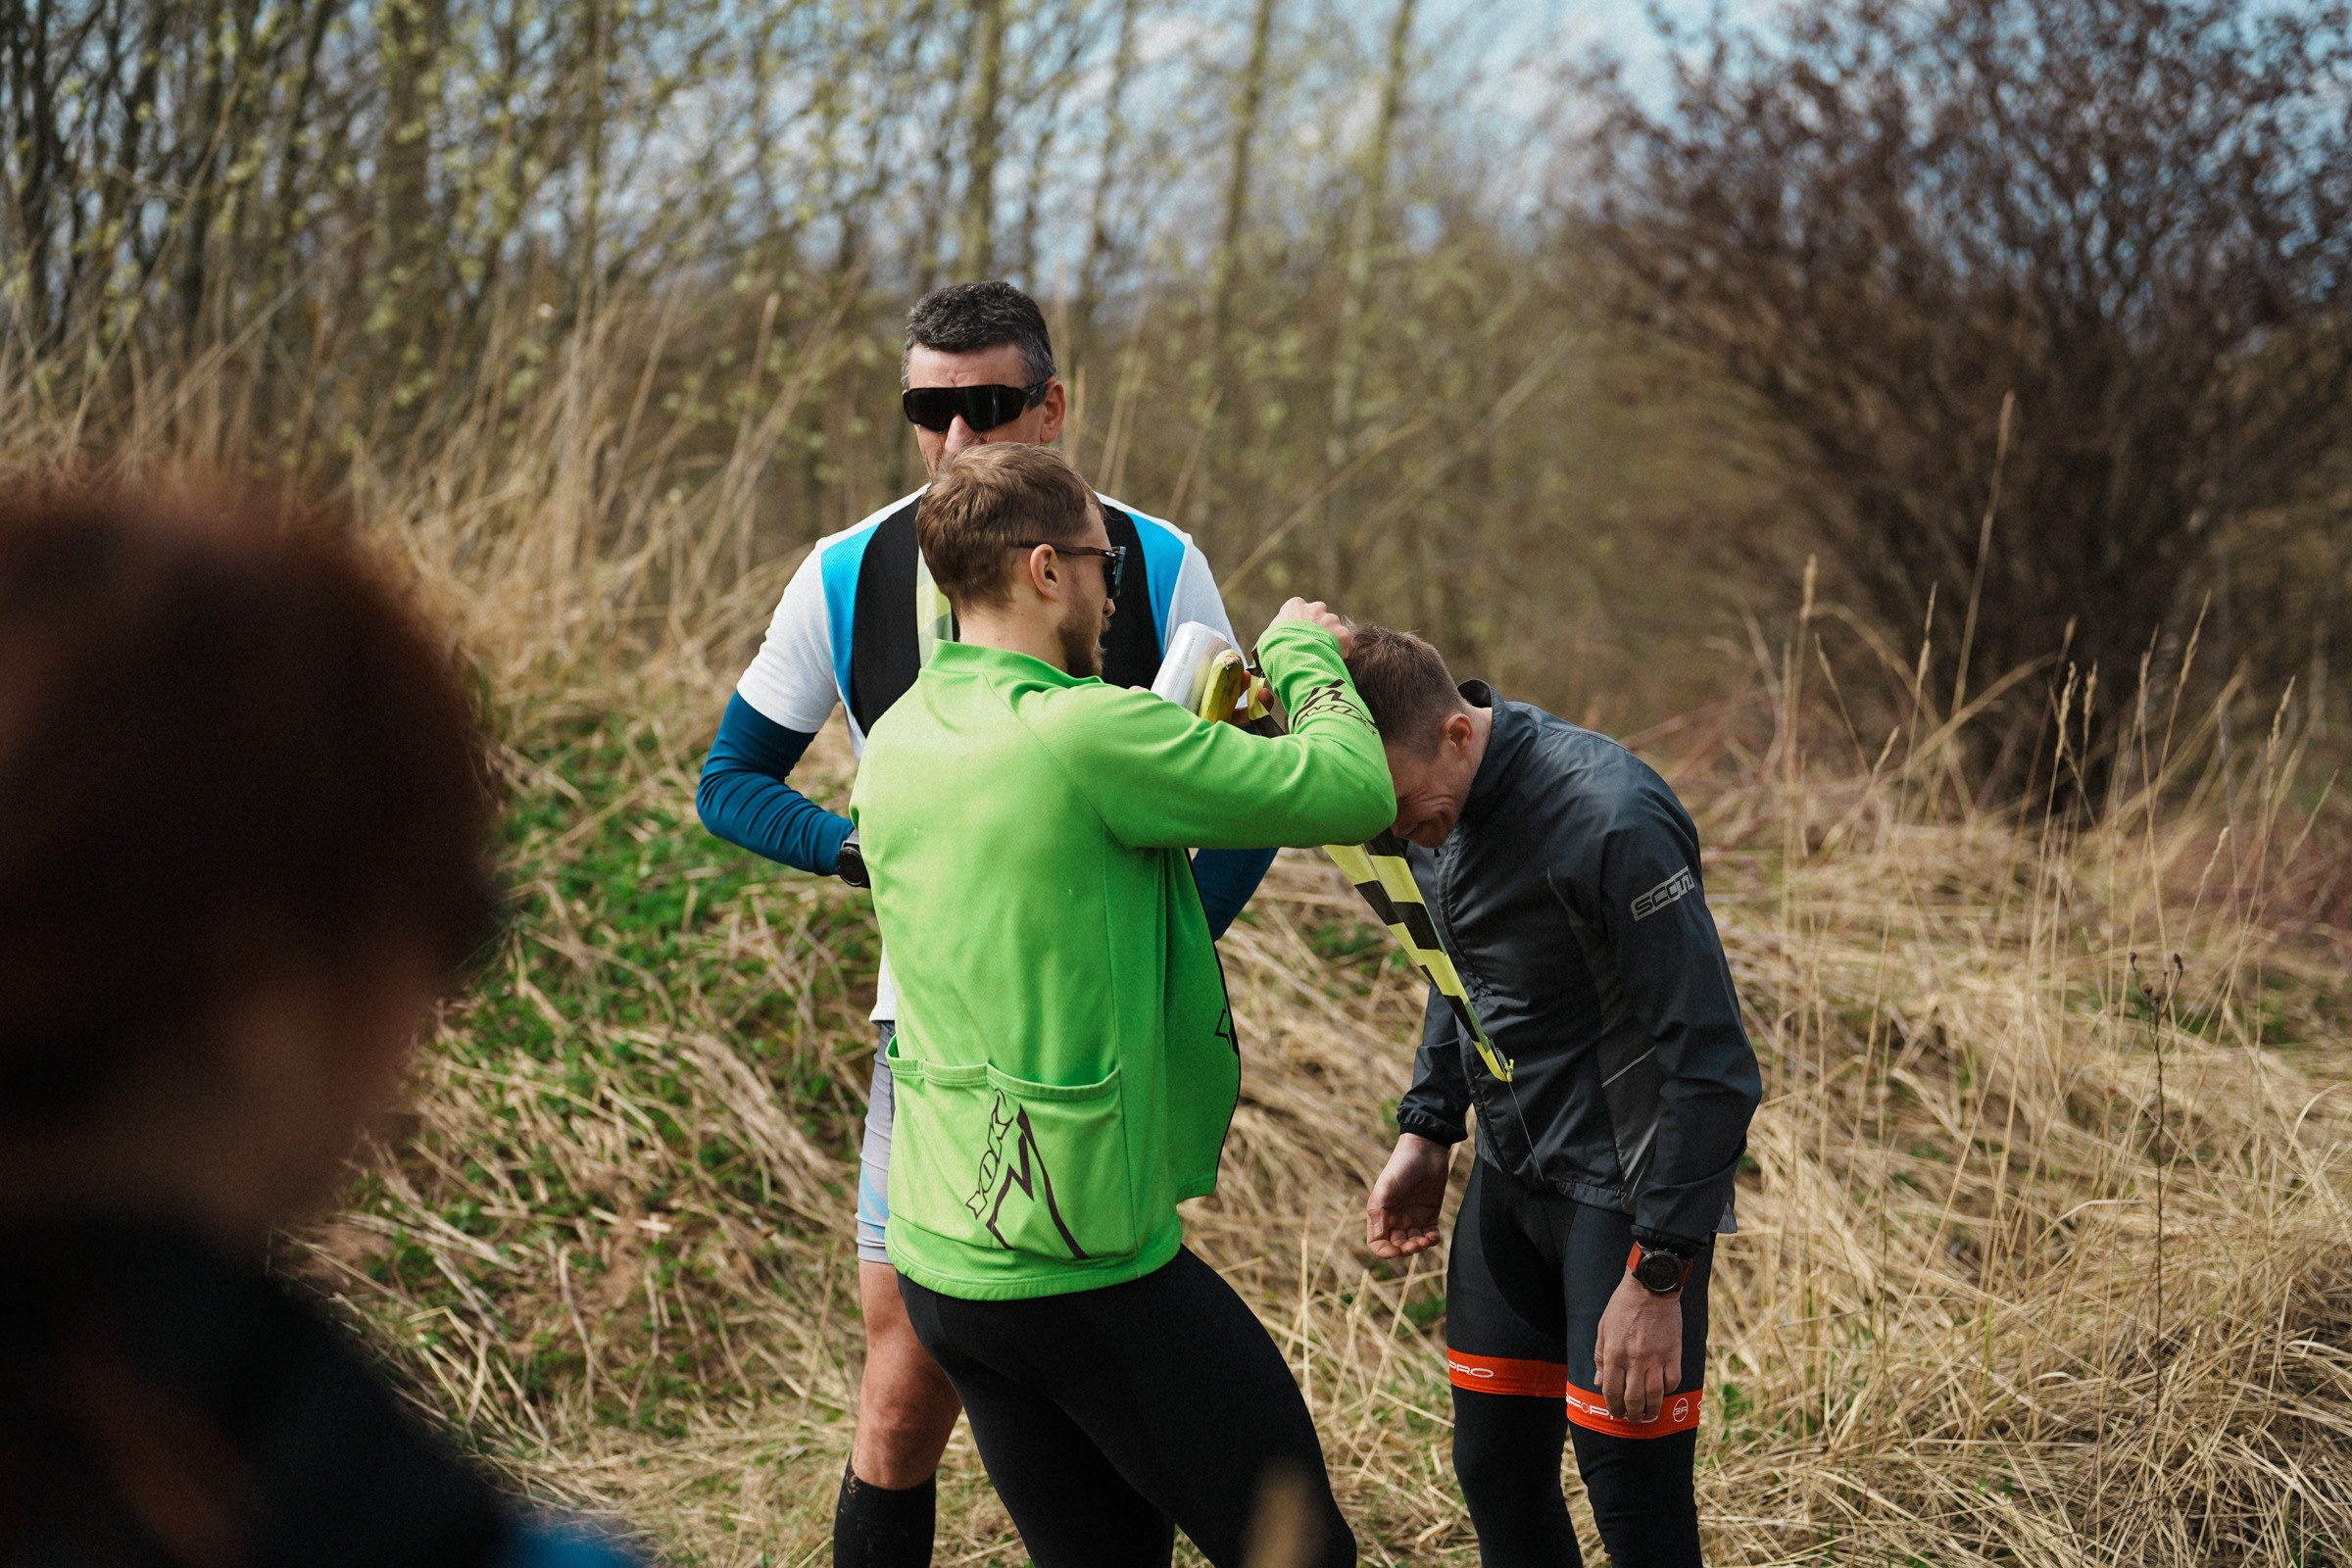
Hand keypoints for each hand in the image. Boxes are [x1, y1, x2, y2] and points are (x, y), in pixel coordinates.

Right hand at [1265, 598, 1354, 656]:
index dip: (1298, 622)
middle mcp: (1315, 608)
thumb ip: (1277, 632)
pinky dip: (1340, 649)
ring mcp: (1330, 619)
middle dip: (1317, 626)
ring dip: (1329, 637)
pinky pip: (1343, 640)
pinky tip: (1331, 659)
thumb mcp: (1268, 636)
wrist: (1294, 657)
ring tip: (1321, 654)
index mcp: (1295, 605)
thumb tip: (1277, 640)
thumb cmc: (1276, 648)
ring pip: (1332, 626)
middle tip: (1311, 643)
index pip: (1298, 608)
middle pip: (1318, 614)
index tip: (1297, 633)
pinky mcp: (1342, 633)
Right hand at [1365, 1133, 1449, 1258]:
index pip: (1377, 1242)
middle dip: (1405, 1250)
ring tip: (1426, 1240)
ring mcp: (1413, 1217)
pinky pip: (1430, 1235)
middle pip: (1397, 1246)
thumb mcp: (1386, 1186)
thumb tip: (1377, 1235)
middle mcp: (1395, 1218)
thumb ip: (1378, 1211)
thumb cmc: (1402, 1165)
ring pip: (1414, 1243)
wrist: (1426, 1150)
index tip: (1395, 1251)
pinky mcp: (1429, 1214)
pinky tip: (1433, 1236)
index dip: (1384, 1251)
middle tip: (1416, 1243)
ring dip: (1419, 1247)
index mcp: (1380, 1213)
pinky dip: (1431, 1240)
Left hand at [1593, 1270, 1682, 1424]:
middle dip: (1632, 1415)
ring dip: (1652, 1410)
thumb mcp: (1603, 1329)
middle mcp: (1634, 1361)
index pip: (1612, 1392)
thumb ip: (1601, 1358)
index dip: (1613, 1408)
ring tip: (1649, 1415)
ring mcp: (1655, 1359)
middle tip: (1634, 1419)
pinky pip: (1672, 1381)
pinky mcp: (1673, 1354)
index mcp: (1614, 1355)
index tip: (1616, 1414)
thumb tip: (1599, 1382)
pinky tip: (1663, 1392)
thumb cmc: (1623, 1306)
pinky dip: (1668, 1391)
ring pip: (1654, 1396)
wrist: (1650, 1288)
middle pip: (1633, 1400)